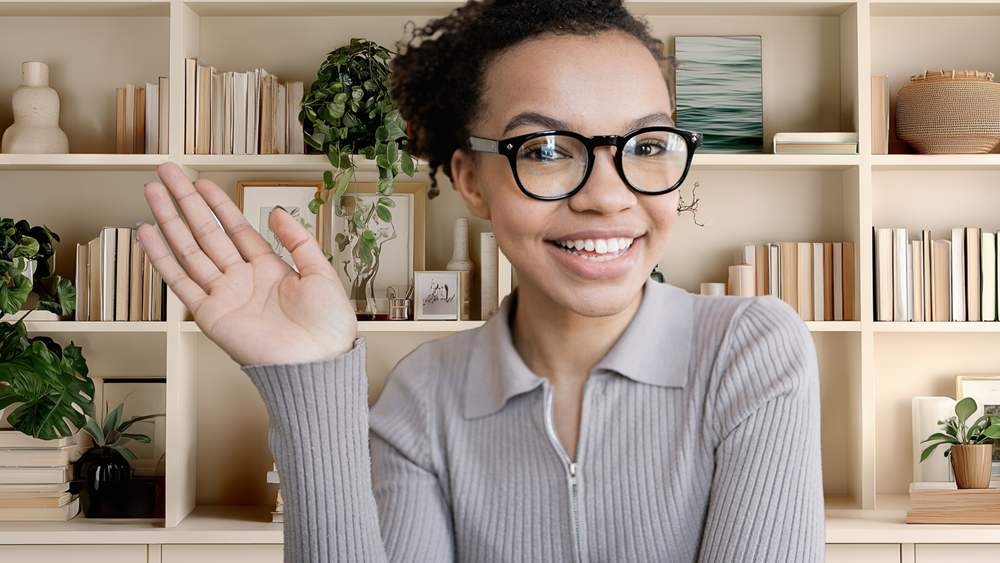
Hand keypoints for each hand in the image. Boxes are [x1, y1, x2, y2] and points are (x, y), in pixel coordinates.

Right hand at [138, 162, 357, 365]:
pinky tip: (148, 234)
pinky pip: (180, 282)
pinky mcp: (210, 315)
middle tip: (167, 173)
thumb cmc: (327, 326)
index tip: (202, 183)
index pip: (237, 228)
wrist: (318, 364)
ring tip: (152, 192)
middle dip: (186, 202)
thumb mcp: (321, 272)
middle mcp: (243, 280)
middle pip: (207, 233)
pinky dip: (161, 258)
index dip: (218, 204)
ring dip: (169, 221)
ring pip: (189, 250)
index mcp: (270, 269)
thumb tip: (278, 210)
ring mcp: (224, 296)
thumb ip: (298, 240)